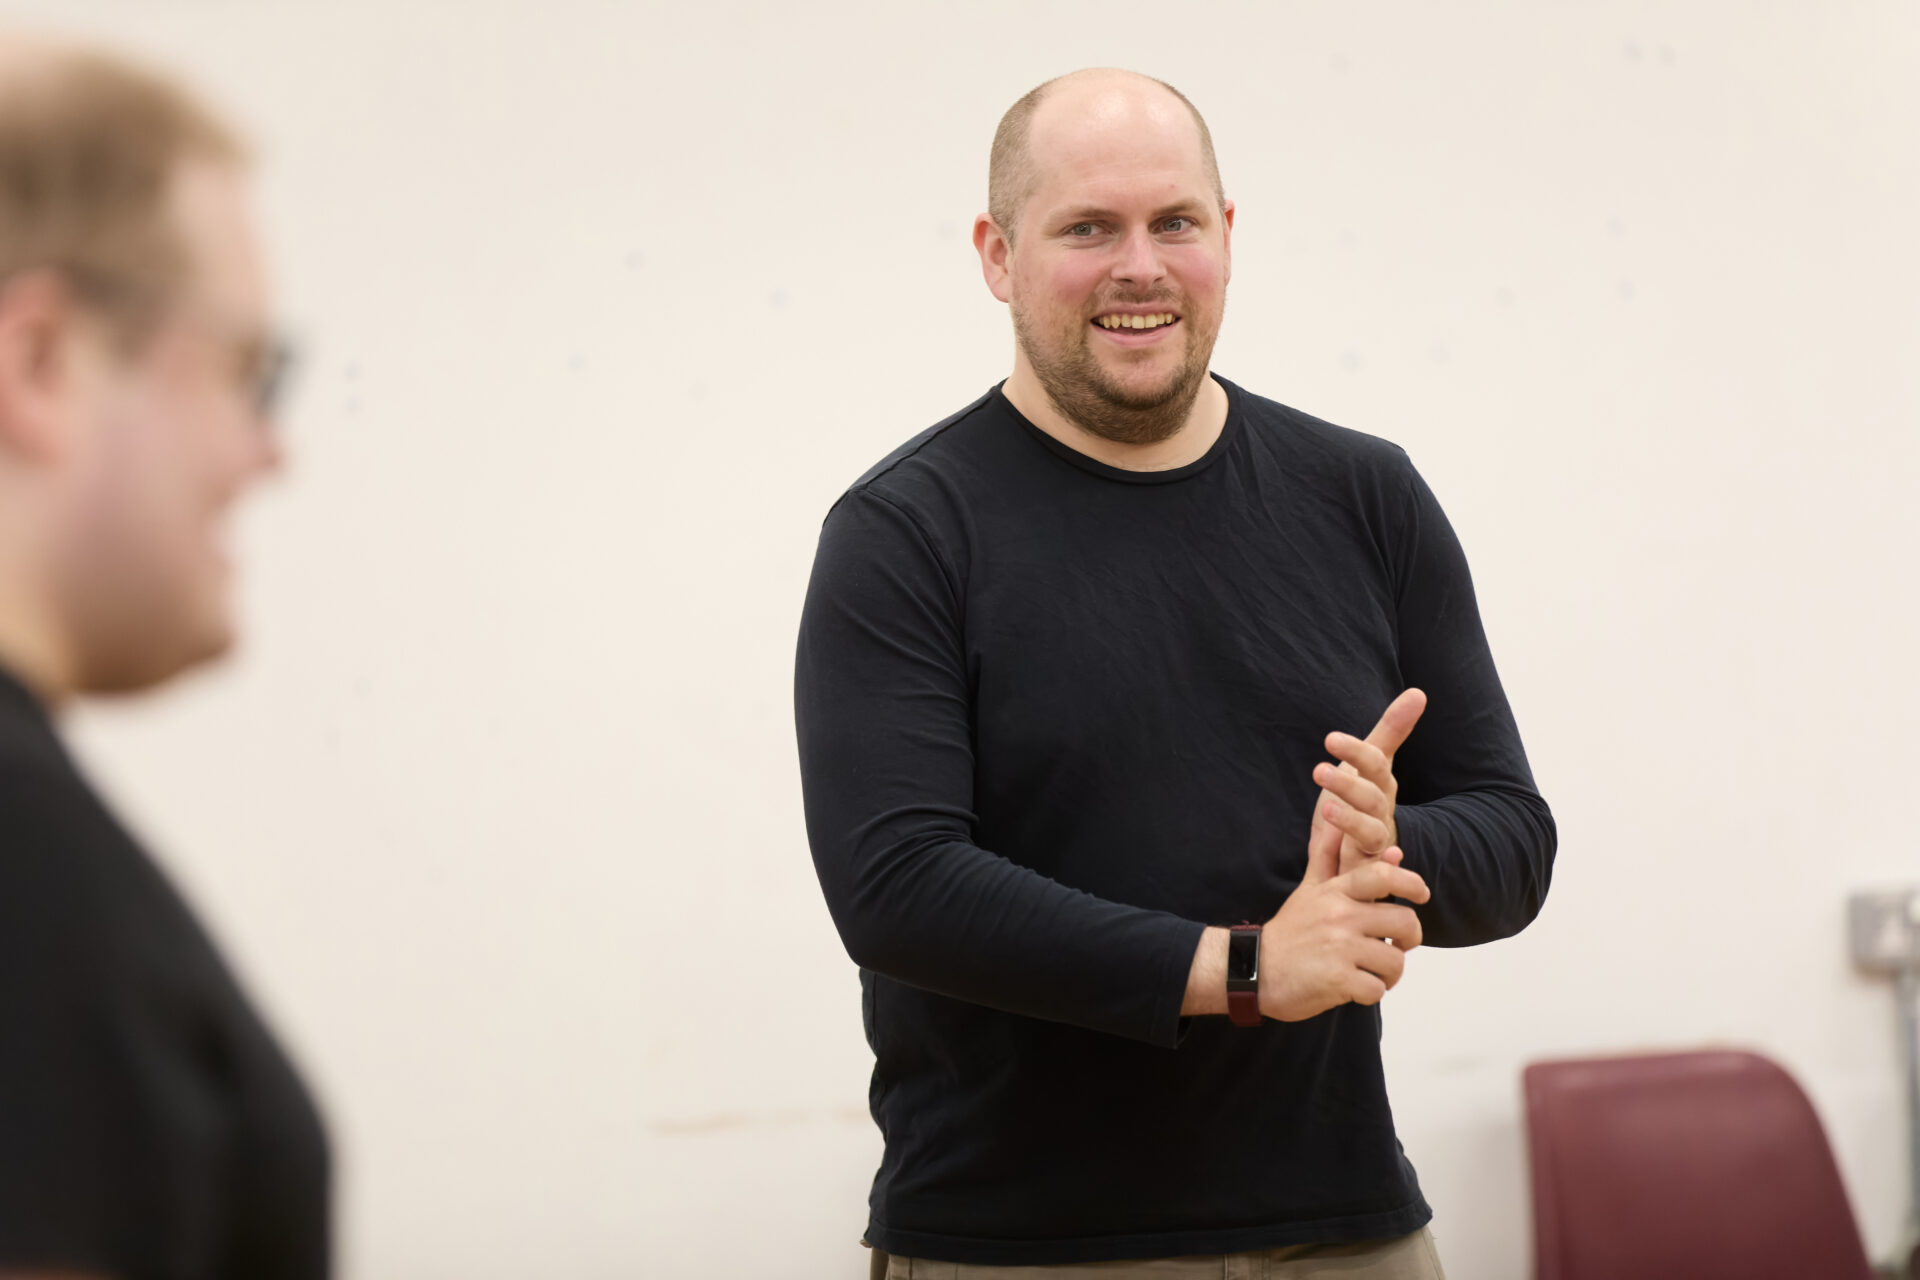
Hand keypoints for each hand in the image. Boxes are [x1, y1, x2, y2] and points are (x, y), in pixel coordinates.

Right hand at [1258, 812, 1429, 1021]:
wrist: (1253, 969)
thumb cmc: (1289, 931)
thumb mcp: (1308, 889)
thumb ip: (1328, 856)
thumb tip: (1337, 820)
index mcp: (1335, 893)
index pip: (1383, 875)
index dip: (1411, 882)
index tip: (1422, 894)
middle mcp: (1340, 916)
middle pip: (1405, 922)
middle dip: (1409, 940)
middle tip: (1398, 947)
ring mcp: (1340, 948)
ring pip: (1395, 961)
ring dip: (1390, 975)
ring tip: (1373, 974)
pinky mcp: (1338, 980)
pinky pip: (1377, 989)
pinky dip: (1370, 994)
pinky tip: (1356, 989)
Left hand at [1309, 688, 1426, 876]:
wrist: (1354, 855)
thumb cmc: (1359, 803)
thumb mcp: (1367, 766)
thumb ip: (1390, 730)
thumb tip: (1419, 691)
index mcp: (1379, 784)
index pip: (1373, 764)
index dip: (1355, 751)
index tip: (1330, 739)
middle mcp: (1380, 812)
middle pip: (1371, 797)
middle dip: (1346, 784)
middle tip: (1319, 770)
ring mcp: (1375, 843)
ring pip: (1369, 832)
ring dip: (1351, 821)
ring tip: (1326, 808)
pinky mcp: (1365, 870)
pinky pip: (1376, 871)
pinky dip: (1388, 868)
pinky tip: (1389, 861)